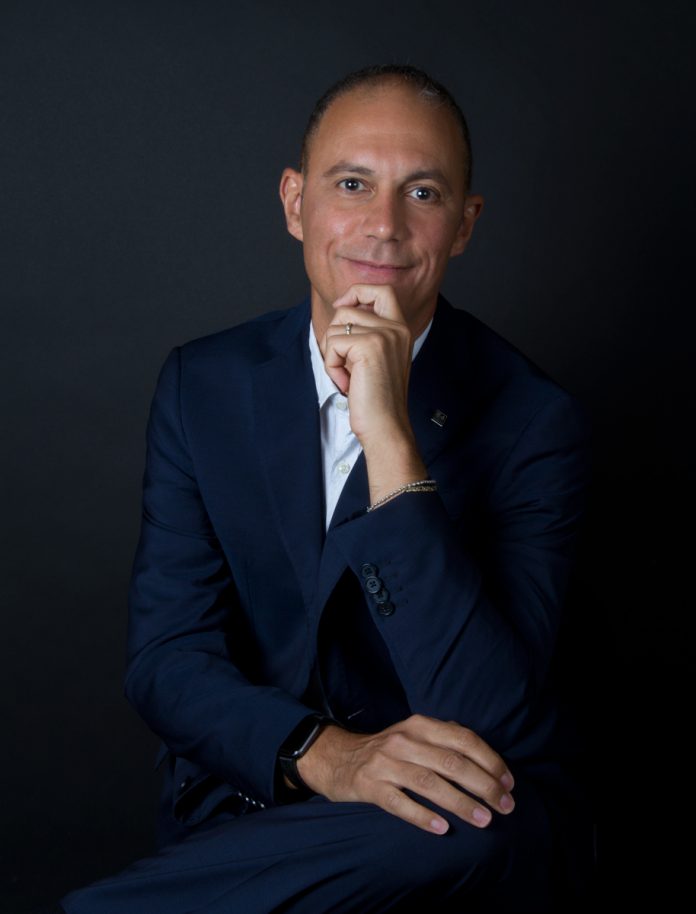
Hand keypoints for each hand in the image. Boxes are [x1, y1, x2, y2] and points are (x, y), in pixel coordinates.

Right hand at [296, 714, 515, 835]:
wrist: (338, 757)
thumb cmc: (387, 750)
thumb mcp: (414, 734)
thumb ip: (444, 739)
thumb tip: (486, 758)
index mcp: (420, 725)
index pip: (463, 739)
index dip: (489, 760)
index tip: (508, 782)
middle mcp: (404, 741)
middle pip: (451, 762)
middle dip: (484, 785)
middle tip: (505, 806)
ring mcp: (386, 764)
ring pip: (430, 784)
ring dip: (461, 803)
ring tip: (484, 819)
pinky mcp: (371, 787)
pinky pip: (400, 804)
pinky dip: (422, 816)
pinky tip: (442, 828)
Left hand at [321, 285, 427, 501]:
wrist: (386, 426)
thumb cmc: (376, 398)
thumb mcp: (375, 358)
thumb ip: (367, 332)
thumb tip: (341, 308)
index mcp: (401, 328)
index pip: (381, 289)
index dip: (357, 292)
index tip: (342, 308)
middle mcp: (396, 327)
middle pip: (347, 309)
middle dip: (334, 335)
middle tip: (344, 363)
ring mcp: (384, 334)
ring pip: (336, 326)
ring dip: (333, 354)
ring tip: (348, 376)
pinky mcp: (369, 345)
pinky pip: (333, 344)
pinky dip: (332, 366)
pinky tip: (347, 383)